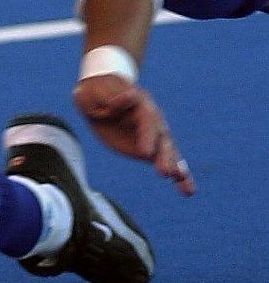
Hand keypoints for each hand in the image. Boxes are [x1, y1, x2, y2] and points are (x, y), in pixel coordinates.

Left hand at [73, 74, 195, 196]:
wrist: (101, 95)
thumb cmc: (95, 93)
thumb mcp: (94, 93)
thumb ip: (110, 98)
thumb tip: (130, 95)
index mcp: (139, 102)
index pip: (146, 119)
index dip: (147, 136)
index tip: (145, 154)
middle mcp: (152, 118)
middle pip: (161, 137)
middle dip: (164, 156)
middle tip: (165, 173)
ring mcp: (154, 134)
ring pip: (168, 151)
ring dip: (176, 167)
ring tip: (186, 187)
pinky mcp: (152, 148)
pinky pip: (168, 161)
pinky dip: (179, 175)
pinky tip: (187, 190)